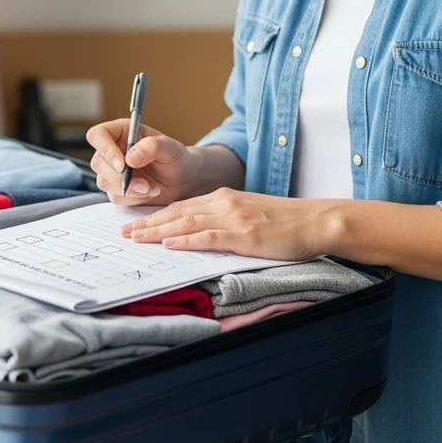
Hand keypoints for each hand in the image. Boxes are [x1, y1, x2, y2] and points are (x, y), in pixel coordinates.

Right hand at [86, 119, 196, 205]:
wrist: (182, 179)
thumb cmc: (176, 158)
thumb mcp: (170, 148)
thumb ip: (152, 147)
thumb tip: (130, 158)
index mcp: (121, 132)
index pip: (98, 135)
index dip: (105, 149)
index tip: (122, 164)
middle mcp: (113, 150)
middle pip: (98, 163)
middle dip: (120, 177)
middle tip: (144, 183)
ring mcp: (112, 171)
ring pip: (104, 182)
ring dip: (129, 189)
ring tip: (152, 188)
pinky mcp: (117, 189)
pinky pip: (116, 197)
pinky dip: (134, 198)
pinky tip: (150, 192)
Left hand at [119, 187, 332, 261]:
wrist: (316, 221)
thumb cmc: (287, 222)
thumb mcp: (251, 214)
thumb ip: (226, 221)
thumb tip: (201, 235)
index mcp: (225, 198)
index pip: (182, 206)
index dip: (157, 216)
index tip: (137, 224)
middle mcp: (224, 203)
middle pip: (177, 212)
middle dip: (148, 223)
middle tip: (124, 232)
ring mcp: (234, 218)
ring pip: (186, 223)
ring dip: (158, 232)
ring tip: (136, 238)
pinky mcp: (244, 234)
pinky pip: (209, 237)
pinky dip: (186, 240)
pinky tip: (169, 244)